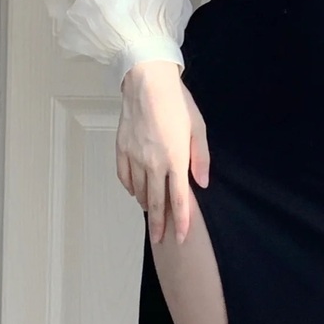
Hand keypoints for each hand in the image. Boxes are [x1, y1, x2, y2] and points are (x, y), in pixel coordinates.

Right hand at [116, 61, 209, 245]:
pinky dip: (131, 188)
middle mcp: (153, 163)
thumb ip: (200, 158)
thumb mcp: (198, 128)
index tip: (181, 237)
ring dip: (147, 205)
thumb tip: (201, 184)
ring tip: (152, 214)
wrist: (148, 83)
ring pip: (139, 191)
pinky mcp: (121, 150)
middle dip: (159, 224)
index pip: (178, 199)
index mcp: (175, 159)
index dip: (181, 221)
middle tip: (160, 240)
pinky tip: (136, 191)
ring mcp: (135, 158)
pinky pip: (125, 177)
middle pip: (156, 202)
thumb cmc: (177, 102)